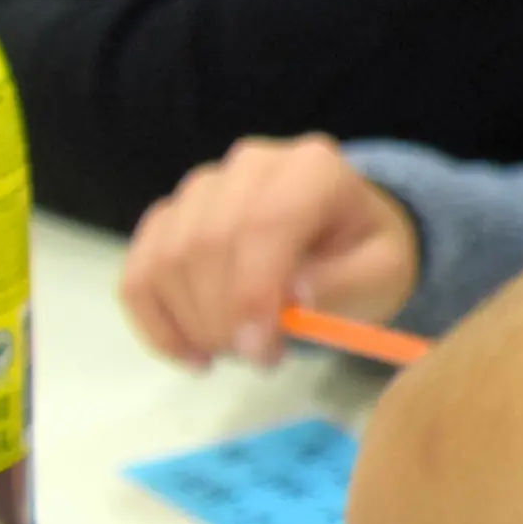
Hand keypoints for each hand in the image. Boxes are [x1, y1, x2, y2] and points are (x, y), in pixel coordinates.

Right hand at [120, 135, 420, 368]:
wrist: (342, 238)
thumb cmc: (365, 255)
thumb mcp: (382, 273)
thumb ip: (344, 283)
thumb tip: (293, 297)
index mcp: (313, 169)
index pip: (265, 222)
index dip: (253, 291)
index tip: (259, 348)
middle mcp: (250, 166)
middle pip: (208, 241)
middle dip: (223, 316)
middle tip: (257, 357)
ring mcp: (201, 188)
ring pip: (168, 258)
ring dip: (192, 323)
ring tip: (236, 352)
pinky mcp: (168, 218)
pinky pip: (139, 273)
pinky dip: (157, 323)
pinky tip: (191, 352)